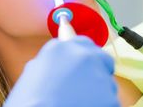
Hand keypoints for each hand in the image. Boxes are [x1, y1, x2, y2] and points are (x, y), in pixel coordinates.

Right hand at [3, 37, 118, 106]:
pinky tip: (85, 106)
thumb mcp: (33, 73)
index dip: (83, 54)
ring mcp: (99, 76)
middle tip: (85, 83)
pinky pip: (110, 99)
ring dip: (98, 88)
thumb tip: (58, 63)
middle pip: (100, 57)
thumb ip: (50, 61)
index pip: (82, 42)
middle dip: (96, 67)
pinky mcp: (110, 97)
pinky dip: (102, 103)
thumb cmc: (32, 100)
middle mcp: (83, 57)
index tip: (83, 62)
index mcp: (60, 49)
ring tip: (79, 100)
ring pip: (106, 80)